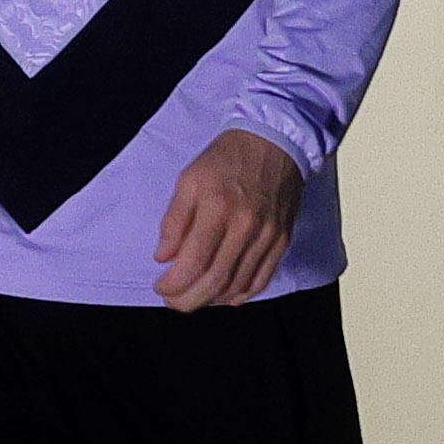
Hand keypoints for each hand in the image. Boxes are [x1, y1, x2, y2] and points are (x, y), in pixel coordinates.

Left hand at [154, 131, 302, 309]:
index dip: (174, 284)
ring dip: (212, 300)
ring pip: (239, 285)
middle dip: (189, 300)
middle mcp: (246, 226)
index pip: (194, 261)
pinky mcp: (281, 240)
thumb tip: (164, 257)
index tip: (161, 287)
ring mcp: (268, 236)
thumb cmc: (228, 159)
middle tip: (174, 301)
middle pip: (216, 280)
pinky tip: (224, 295)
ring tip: (194, 297)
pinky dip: (241, 294)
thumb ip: (174, 220)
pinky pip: (261, 279)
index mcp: (218, 208)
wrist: (274, 142)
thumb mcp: (189, 180)